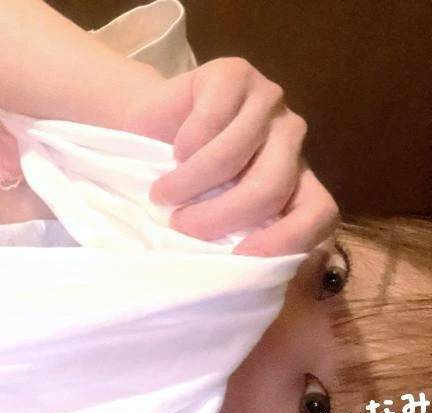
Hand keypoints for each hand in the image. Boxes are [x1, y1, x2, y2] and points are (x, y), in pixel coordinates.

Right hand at [122, 57, 338, 255]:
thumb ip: (230, 242)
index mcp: (295, 182)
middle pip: (270, 187)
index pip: (320, 213)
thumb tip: (234, 282)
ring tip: (162, 195)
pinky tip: (173, 151)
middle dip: (218, 217)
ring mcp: (268, 103)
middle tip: (180, 227)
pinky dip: (184, 146)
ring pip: (235, 154)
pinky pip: (212, 119)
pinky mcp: (236, 74)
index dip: (288, 240)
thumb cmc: (181, 185)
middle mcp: (290, 141)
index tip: (240, 257)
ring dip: (188, 184)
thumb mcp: (209, 220)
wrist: (148, 128)